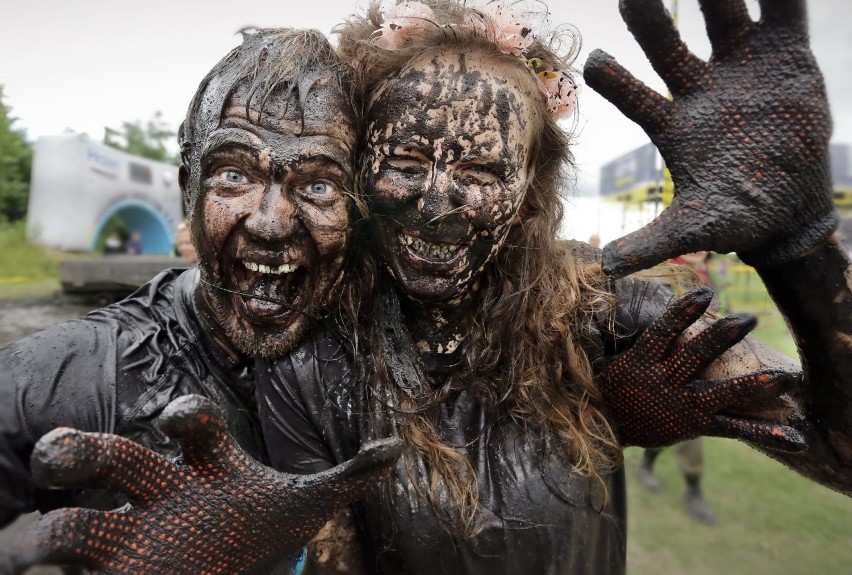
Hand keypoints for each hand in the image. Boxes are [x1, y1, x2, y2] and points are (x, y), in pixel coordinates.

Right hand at [0, 395, 401, 574]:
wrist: (237, 565)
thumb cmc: (264, 524)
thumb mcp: (307, 503)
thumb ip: (349, 475)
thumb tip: (395, 448)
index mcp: (208, 463)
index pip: (190, 422)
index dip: (183, 413)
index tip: (176, 419)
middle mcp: (158, 491)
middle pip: (115, 457)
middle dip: (85, 450)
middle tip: (63, 456)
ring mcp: (126, 538)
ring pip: (73, 525)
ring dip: (42, 538)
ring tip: (19, 557)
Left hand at [584, 0, 835, 276]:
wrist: (790, 207)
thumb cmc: (737, 216)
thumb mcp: (695, 229)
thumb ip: (652, 243)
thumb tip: (606, 268)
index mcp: (674, 124)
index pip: (636, 98)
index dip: (617, 82)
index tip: (595, 62)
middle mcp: (700, 89)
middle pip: (668, 47)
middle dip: (651, 21)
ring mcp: (741, 69)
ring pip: (720, 18)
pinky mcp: (785, 58)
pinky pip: (784, 14)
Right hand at [599, 287, 804, 450]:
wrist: (603, 429)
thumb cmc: (612, 385)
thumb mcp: (614, 357)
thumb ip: (635, 335)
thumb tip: (638, 299)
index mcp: (640, 362)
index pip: (663, 332)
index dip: (683, 312)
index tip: (704, 292)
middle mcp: (662, 382)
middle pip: (695, 357)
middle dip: (722, 337)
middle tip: (749, 319)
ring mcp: (681, 405)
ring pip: (721, 393)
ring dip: (754, 385)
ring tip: (783, 378)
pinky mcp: (695, 426)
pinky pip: (732, 428)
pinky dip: (763, 432)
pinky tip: (792, 437)